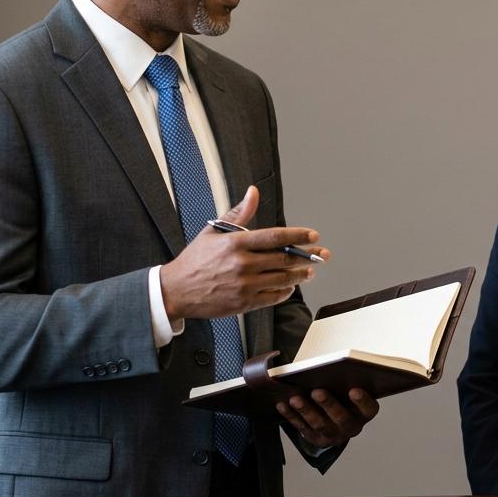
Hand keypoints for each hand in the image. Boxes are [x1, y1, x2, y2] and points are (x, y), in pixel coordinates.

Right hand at [160, 186, 329, 320]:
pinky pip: (273, 298)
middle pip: (284, 259)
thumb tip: (253, 192)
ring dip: (300, 274)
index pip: (275, 237)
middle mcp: (242, 264)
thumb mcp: (213, 232)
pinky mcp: (244, 304)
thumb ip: (238, 214)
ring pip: (282, 279)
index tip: (313, 235)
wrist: (176, 291)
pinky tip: (291, 286)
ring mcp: (244, 285)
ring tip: (309, 270)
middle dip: (307, 255)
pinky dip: (285, 291)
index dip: (297, 235)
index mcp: (236, 243)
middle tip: (321, 253)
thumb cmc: (195, 260)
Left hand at [276, 388, 379, 448]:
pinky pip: (303, 428)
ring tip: (295, 399)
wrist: (335, 421)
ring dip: (306, 411)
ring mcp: (334, 435)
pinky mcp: (317, 439)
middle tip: (317, 391)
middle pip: (341, 418)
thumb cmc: (343, 397)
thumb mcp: (349, 391)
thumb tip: (329, 366)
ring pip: (320, 424)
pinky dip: (292, 416)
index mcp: (364, 413)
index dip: (363, 401)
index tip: (354, 389)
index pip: (369, 408)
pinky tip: (282, 405)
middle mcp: (351, 426)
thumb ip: (345, 382)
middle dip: (328, 404)